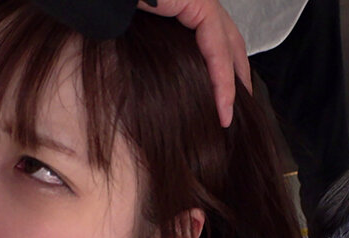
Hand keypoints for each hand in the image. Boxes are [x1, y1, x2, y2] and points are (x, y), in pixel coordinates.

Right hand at [138, 0, 249, 127]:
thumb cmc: (111, 2)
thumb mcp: (138, 32)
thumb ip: (155, 48)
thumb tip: (150, 78)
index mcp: (185, 3)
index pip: (214, 36)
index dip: (222, 66)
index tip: (222, 95)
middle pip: (229, 41)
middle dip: (236, 74)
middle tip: (237, 106)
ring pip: (228, 47)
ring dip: (232, 84)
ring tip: (228, 114)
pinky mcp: (201, 4)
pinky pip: (218, 50)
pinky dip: (222, 80)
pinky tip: (223, 104)